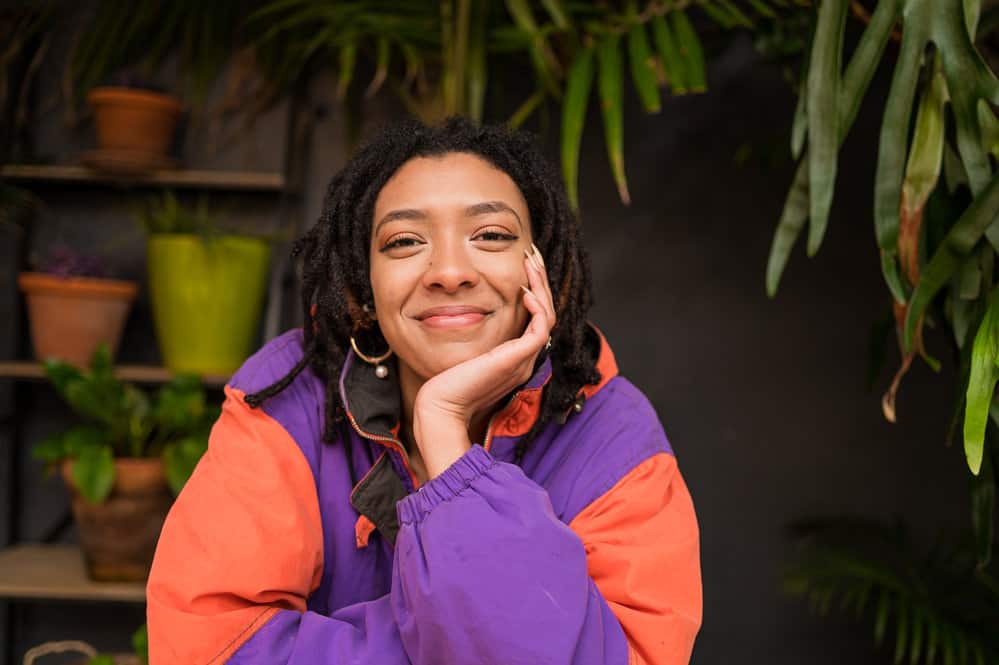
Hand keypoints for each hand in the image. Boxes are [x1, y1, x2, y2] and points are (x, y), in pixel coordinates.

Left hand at [412, 244, 556, 477]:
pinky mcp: (518, 360)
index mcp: (515, 356)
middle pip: (546, 312)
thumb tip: (465, 310)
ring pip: (547, 316)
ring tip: (532, 263)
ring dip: (541, 286)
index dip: (534, 289)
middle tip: (534, 255)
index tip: (524, 266)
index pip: (535, 317)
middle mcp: (524, 357)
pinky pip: (540, 329)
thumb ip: (475, 336)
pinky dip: (537, 307)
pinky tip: (524, 291)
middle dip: (541, 280)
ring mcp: (524, 360)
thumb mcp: (464, 351)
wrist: (441, 406)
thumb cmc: (445, 383)